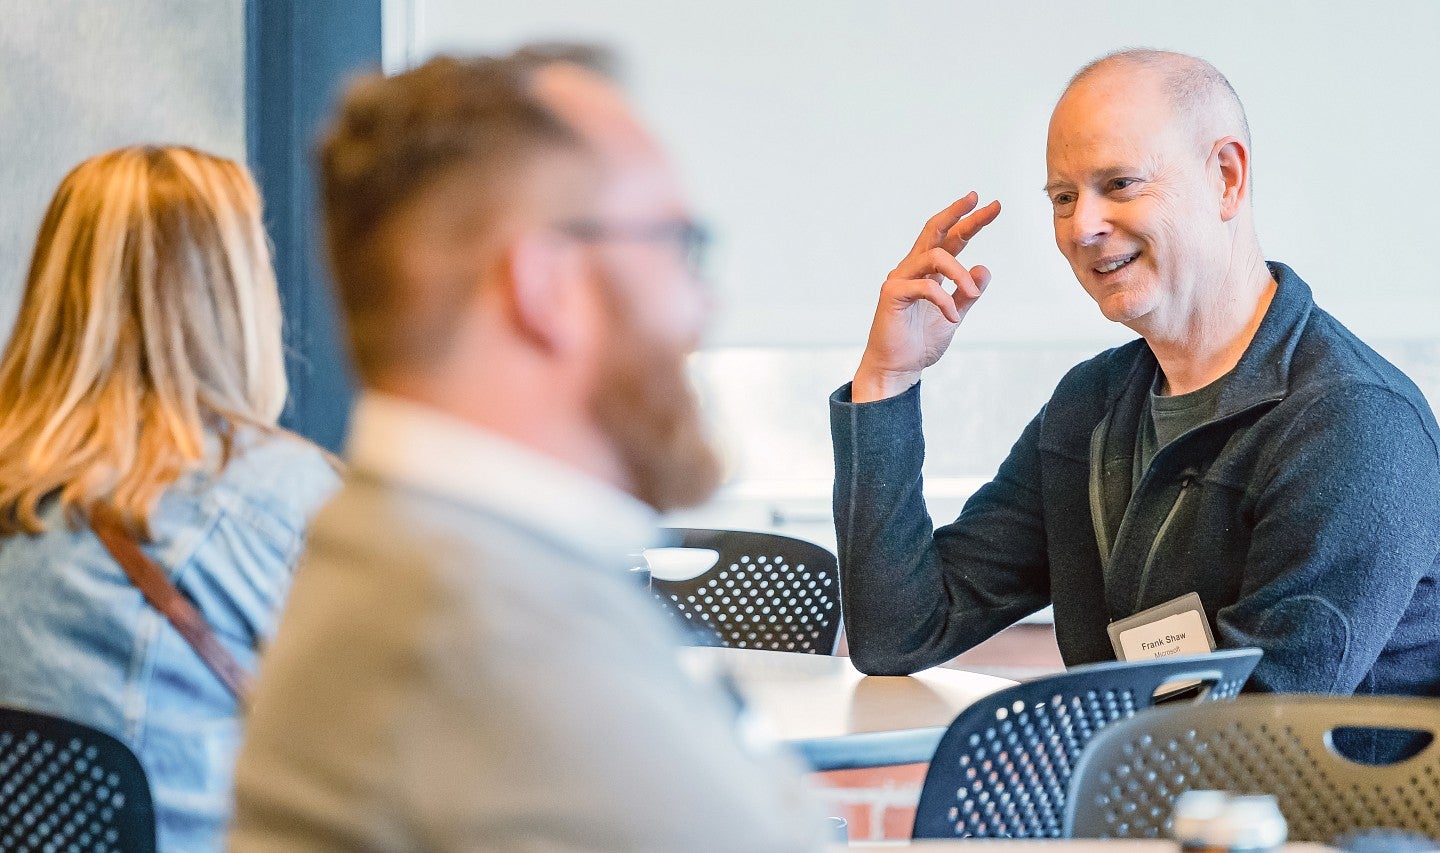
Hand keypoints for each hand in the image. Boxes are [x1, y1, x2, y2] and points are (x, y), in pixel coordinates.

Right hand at [852, 192, 1000, 401]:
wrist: (898, 369)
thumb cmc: (920, 343)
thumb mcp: (954, 314)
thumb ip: (966, 293)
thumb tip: (982, 268)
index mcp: (927, 272)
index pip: (950, 239)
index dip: (969, 221)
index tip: (992, 206)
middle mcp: (912, 268)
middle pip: (936, 231)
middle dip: (959, 214)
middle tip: (981, 201)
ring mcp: (900, 278)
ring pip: (936, 257)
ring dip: (961, 275)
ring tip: (973, 296)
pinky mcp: (893, 294)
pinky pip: (927, 287)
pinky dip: (946, 301)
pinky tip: (952, 318)